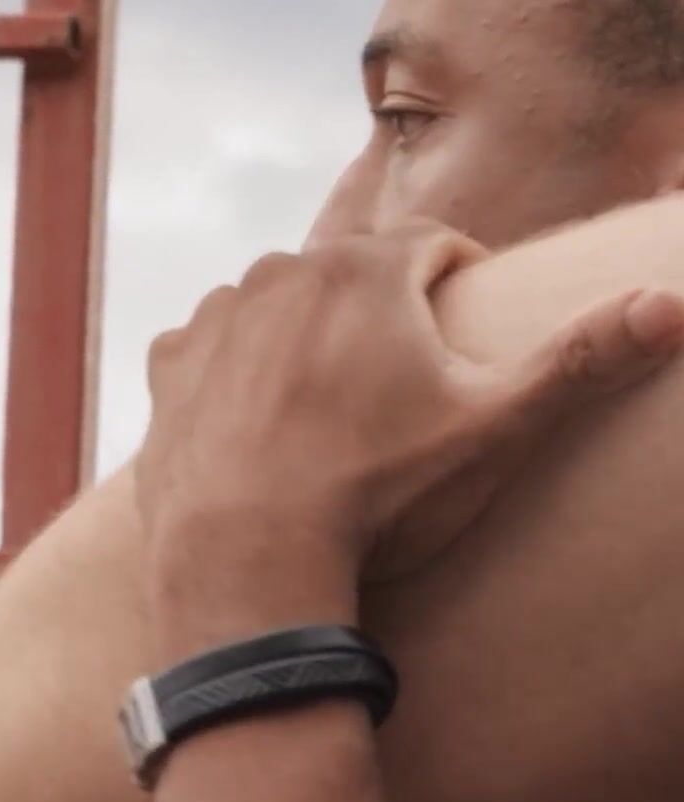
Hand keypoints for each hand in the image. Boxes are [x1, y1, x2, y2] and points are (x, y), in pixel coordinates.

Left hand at [136, 223, 683, 617]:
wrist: (246, 555)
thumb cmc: (378, 491)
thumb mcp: (496, 427)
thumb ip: (582, 359)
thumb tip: (674, 303)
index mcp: (368, 268)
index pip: (435, 246)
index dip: (460, 284)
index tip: (467, 330)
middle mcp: (282, 271)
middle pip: (353, 274)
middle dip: (381, 312)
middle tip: (402, 387)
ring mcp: (217, 314)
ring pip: (280, 306)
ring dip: (306, 337)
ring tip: (333, 409)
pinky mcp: (168, 364)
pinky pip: (215, 350)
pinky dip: (240, 374)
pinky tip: (264, 425)